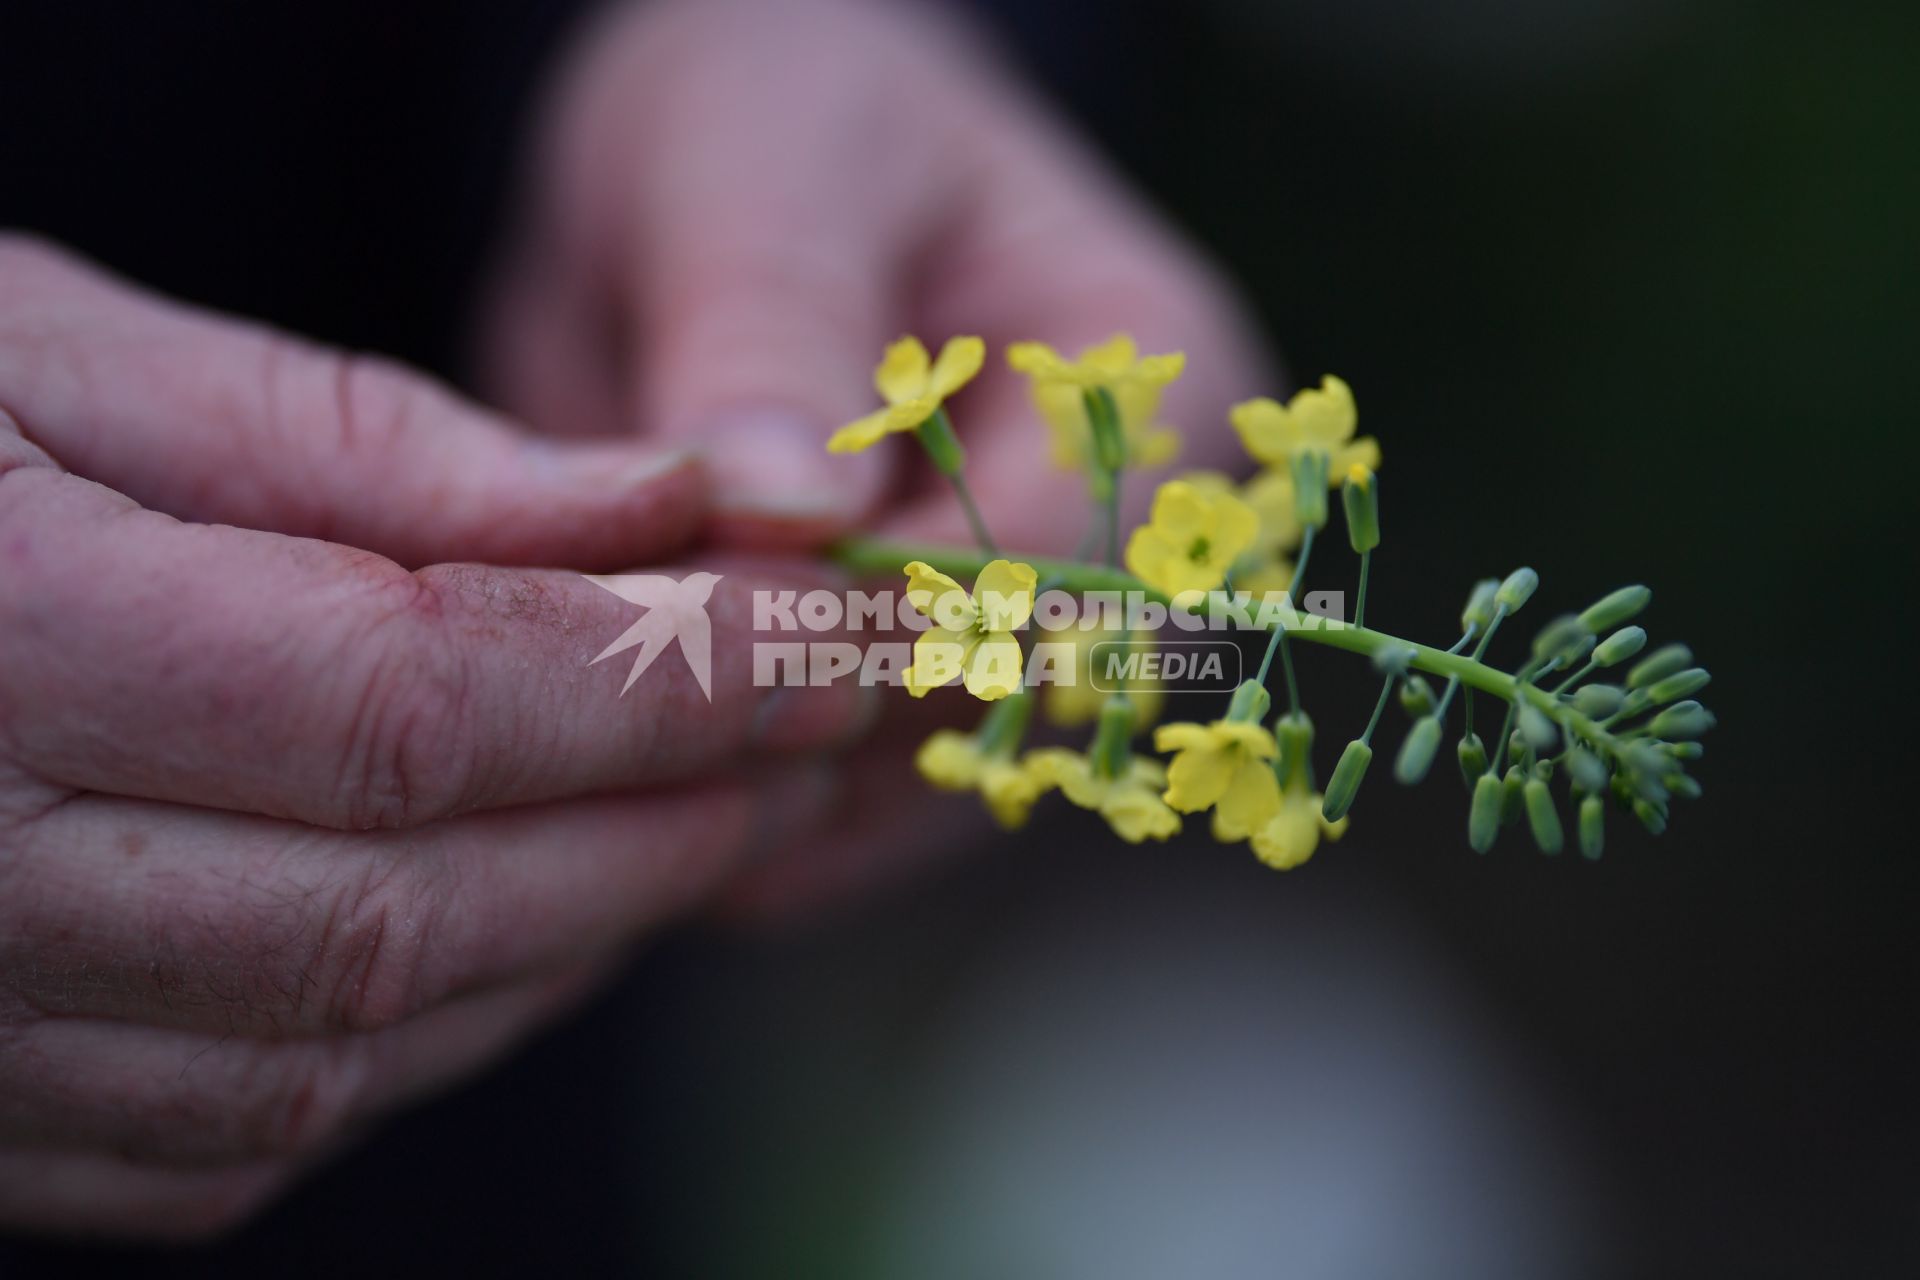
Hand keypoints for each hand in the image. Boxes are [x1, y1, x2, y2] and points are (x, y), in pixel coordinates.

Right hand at [0, 237, 870, 1235]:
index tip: (826, 624)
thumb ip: (367, 446)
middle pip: (405, 905)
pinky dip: (431, 1032)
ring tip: (710, 813)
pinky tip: (534, 922)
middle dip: (656, 819)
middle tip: (809, 729)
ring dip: (574, 936)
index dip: (658, 675)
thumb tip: (663, 507)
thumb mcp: (58, 354)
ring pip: (344, 1045)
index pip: (413, 700)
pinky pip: (247, 1129)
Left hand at [484, 0, 1273, 910]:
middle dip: (803, 724)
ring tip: (598, 742)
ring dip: (759, 789)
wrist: (724, 177)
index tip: (682, 617)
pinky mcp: (929, 688)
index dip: (865, 615)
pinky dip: (744, 811)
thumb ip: (775, 320)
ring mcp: (1029, 620)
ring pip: (920, 790)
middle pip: (997, 705)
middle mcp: (1121, 523)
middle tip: (612, 703)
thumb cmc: (769, 121)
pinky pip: (857, 811)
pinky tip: (627, 770)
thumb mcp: (757, 162)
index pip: (1048, 558)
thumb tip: (792, 514)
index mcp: (1146, 369)